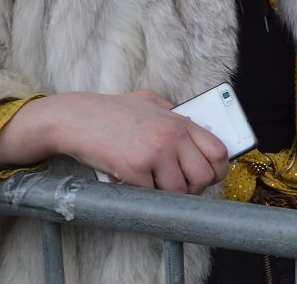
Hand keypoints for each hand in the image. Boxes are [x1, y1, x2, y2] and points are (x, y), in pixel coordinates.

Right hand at [0, 90, 228, 193]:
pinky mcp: (135, 170)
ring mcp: (155, 154)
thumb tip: (196, 129)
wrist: (78, 118)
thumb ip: (175, 114)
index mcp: (181, 122)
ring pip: (178, 191)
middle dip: (193, 188)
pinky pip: (151, 195)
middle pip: (204, 177)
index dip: (218, 170)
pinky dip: (143, 194)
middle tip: (178, 187)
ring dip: (167, 195)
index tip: (210, 177)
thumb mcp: (151, 102)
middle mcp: (172, 137)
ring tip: (152, 184)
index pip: (218, 151)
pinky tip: (132, 181)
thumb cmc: (113, 111)